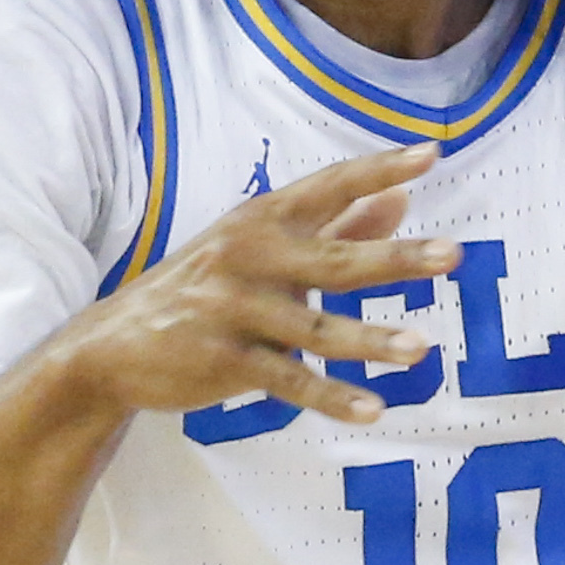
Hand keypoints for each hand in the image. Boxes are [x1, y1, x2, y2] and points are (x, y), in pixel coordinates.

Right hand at [45, 144, 456, 427]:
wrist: (112, 345)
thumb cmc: (203, 288)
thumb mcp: (260, 248)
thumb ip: (335, 225)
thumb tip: (402, 200)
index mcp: (260, 220)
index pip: (328, 187)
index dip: (378, 169)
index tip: (430, 155)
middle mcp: (249, 256)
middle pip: (334, 259)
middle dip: (395, 259)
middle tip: (452, 256)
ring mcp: (235, 310)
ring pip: (316, 329)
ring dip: (370, 340)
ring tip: (422, 348)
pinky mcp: (223, 360)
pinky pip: (288, 381)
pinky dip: (332, 398)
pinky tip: (374, 410)